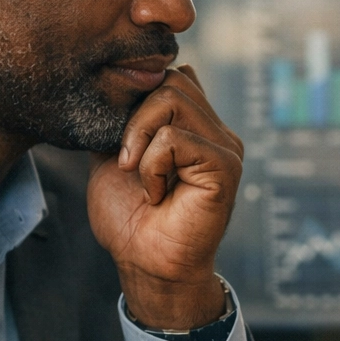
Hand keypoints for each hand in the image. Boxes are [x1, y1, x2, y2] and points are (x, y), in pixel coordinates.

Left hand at [87, 65, 243, 329]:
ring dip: (138, 137)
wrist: (145, 264)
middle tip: (124, 160)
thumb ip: (122, 121)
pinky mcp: (225, 167)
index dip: (138, 95)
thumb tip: (115, 86)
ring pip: (173, 98)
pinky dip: (152, 164)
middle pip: (171, 80)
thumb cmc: (130, 219)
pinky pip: (176, 138)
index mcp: (196, 126)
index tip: (117, 137)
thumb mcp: (114, 156)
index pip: (172, 76)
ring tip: (136, 174)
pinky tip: (155, 193)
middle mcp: (216, 131)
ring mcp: (225, 147)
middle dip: (133, 114)